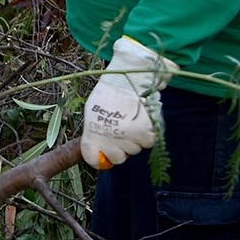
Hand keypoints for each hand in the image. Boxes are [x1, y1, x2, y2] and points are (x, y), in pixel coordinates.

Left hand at [80, 36, 176, 169]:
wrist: (126, 79)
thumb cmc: (108, 95)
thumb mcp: (92, 114)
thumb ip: (95, 134)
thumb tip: (100, 151)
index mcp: (91, 135)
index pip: (93, 160)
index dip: (100, 156)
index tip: (104, 150)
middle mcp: (107, 140)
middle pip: (118, 158)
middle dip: (121, 147)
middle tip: (122, 130)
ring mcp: (126, 138)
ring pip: (135, 150)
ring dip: (135, 139)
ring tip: (132, 120)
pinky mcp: (145, 133)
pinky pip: (148, 142)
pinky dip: (147, 134)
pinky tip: (142, 120)